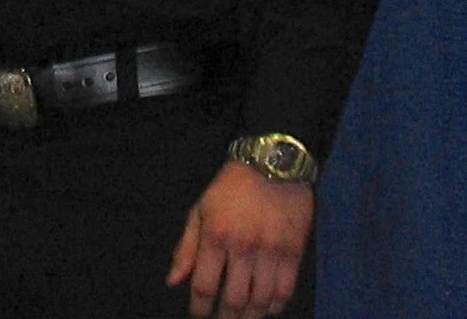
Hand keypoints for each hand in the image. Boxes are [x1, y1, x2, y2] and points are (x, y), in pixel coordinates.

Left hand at [165, 160, 314, 318]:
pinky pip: (285, 291)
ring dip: (250, 317)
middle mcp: (244, 248)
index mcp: (216, 237)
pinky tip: (266, 308)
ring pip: (261, 301)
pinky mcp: (293, 252)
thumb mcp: (200, 210)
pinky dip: (275, 306)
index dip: (199, 309)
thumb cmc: (230, 187)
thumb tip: (173, 282)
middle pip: (234, 301)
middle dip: (225, 318)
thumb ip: (186, 248)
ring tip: (242, 318)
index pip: (205, 287)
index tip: (198, 314)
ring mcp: (271, 252)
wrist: (273, 163)